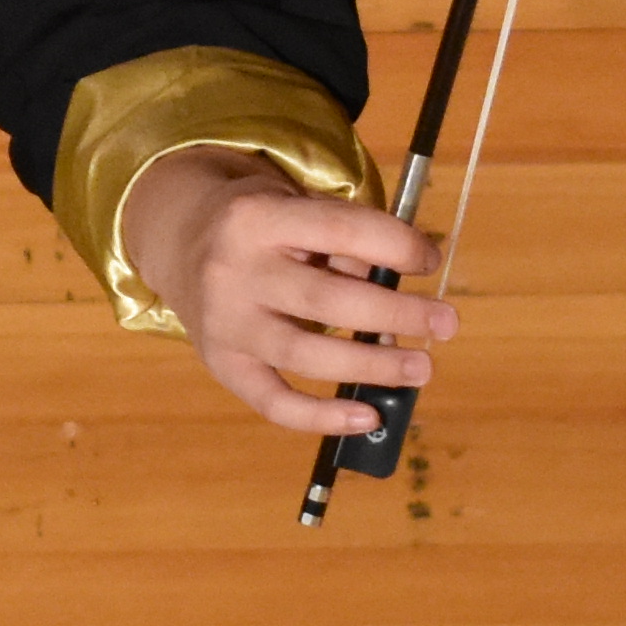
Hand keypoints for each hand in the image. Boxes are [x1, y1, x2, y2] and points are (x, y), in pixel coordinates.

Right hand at [124, 144, 453, 435]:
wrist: (178, 237)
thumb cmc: (259, 222)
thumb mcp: (293, 207)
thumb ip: (342, 243)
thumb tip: (400, 296)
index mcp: (259, 217)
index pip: (341, 229)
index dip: (395, 247)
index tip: (431, 261)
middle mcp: (235, 271)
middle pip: (328, 300)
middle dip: (397, 313)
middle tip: (447, 323)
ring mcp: (225, 323)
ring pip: (306, 354)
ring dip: (372, 365)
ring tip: (421, 368)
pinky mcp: (220, 363)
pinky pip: (273, 401)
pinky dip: (321, 417)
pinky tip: (368, 417)